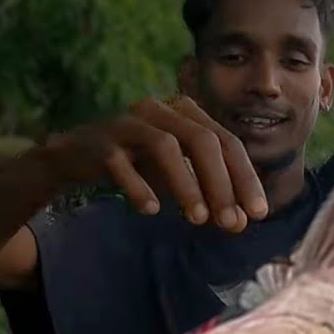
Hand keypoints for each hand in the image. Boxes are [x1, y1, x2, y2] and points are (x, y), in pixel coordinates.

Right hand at [42, 95, 268, 231]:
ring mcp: (128, 123)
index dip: (246, 178)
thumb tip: (241, 221)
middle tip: (232, 223)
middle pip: (202, 141)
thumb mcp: (179, 177)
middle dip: (222, 184)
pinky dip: (138, 186)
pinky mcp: (100, 142)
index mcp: (187, 114)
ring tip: (199, 219)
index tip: (258, 214)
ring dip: (186, 185)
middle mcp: (161, 110)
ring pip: (165, 146)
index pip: (228, 143)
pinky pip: (121, 162)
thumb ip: (210, 194)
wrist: (74, 157)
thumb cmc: (138, 164)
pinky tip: (150, 210)